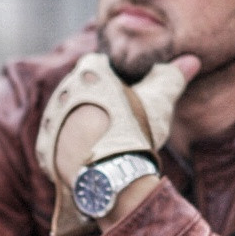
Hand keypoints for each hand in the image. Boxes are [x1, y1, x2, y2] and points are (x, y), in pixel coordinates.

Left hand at [36, 52, 199, 235]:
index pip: (102, 65)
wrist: (104, 174)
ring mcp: (51, 120)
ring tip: (107, 145)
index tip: (129, 93)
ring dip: (83, 127)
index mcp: (89, 71)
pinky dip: (72, 150)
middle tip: (120, 123)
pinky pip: (59, 145)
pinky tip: (91, 160)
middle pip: (83, 92)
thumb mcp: (159, 100)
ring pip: (69, 118)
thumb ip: (172, 77)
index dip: (117, 78)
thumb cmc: (133, 130)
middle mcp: (63, 90)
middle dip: (98, 104)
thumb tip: (190, 61)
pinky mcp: (44, 149)